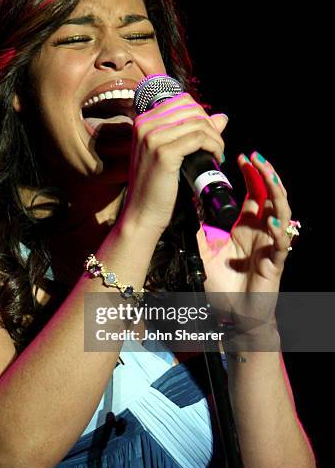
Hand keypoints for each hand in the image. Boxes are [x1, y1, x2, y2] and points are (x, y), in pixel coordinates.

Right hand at [121, 93, 227, 233]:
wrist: (142, 214)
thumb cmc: (156, 187)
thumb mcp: (172, 154)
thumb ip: (193, 132)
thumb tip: (222, 117)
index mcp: (143, 122)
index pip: (183, 101)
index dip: (203, 116)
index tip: (210, 137)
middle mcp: (144, 125)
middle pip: (192, 109)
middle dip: (211, 127)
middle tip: (217, 147)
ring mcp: (152, 138)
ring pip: (198, 123)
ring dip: (216, 138)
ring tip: (218, 155)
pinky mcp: (163, 153)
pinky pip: (199, 139)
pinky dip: (214, 147)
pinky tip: (216, 159)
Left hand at [199, 152, 292, 337]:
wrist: (231, 313)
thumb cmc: (221, 282)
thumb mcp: (203, 248)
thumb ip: (199, 225)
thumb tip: (185, 200)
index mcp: (246, 225)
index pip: (253, 192)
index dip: (251, 173)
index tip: (240, 155)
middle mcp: (262, 231)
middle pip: (271, 195)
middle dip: (265, 174)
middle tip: (254, 156)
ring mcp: (271, 245)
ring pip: (282, 213)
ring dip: (276, 194)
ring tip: (267, 176)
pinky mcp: (275, 263)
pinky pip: (281, 245)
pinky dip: (277, 232)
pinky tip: (270, 223)